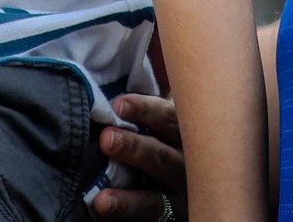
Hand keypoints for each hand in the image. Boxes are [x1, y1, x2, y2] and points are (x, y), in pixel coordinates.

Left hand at [92, 93, 184, 220]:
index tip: (118, 105)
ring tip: (100, 201)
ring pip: (153, 202)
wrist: (192, 187)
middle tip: (106, 140)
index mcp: (184, 137)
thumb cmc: (172, 145)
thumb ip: (154, 111)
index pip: (168, 119)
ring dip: (126, 201)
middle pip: (160, 158)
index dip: (145, 110)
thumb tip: (117, 91)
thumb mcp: (172, 126)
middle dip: (133, 149)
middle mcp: (185, 169)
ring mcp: (178, 200)